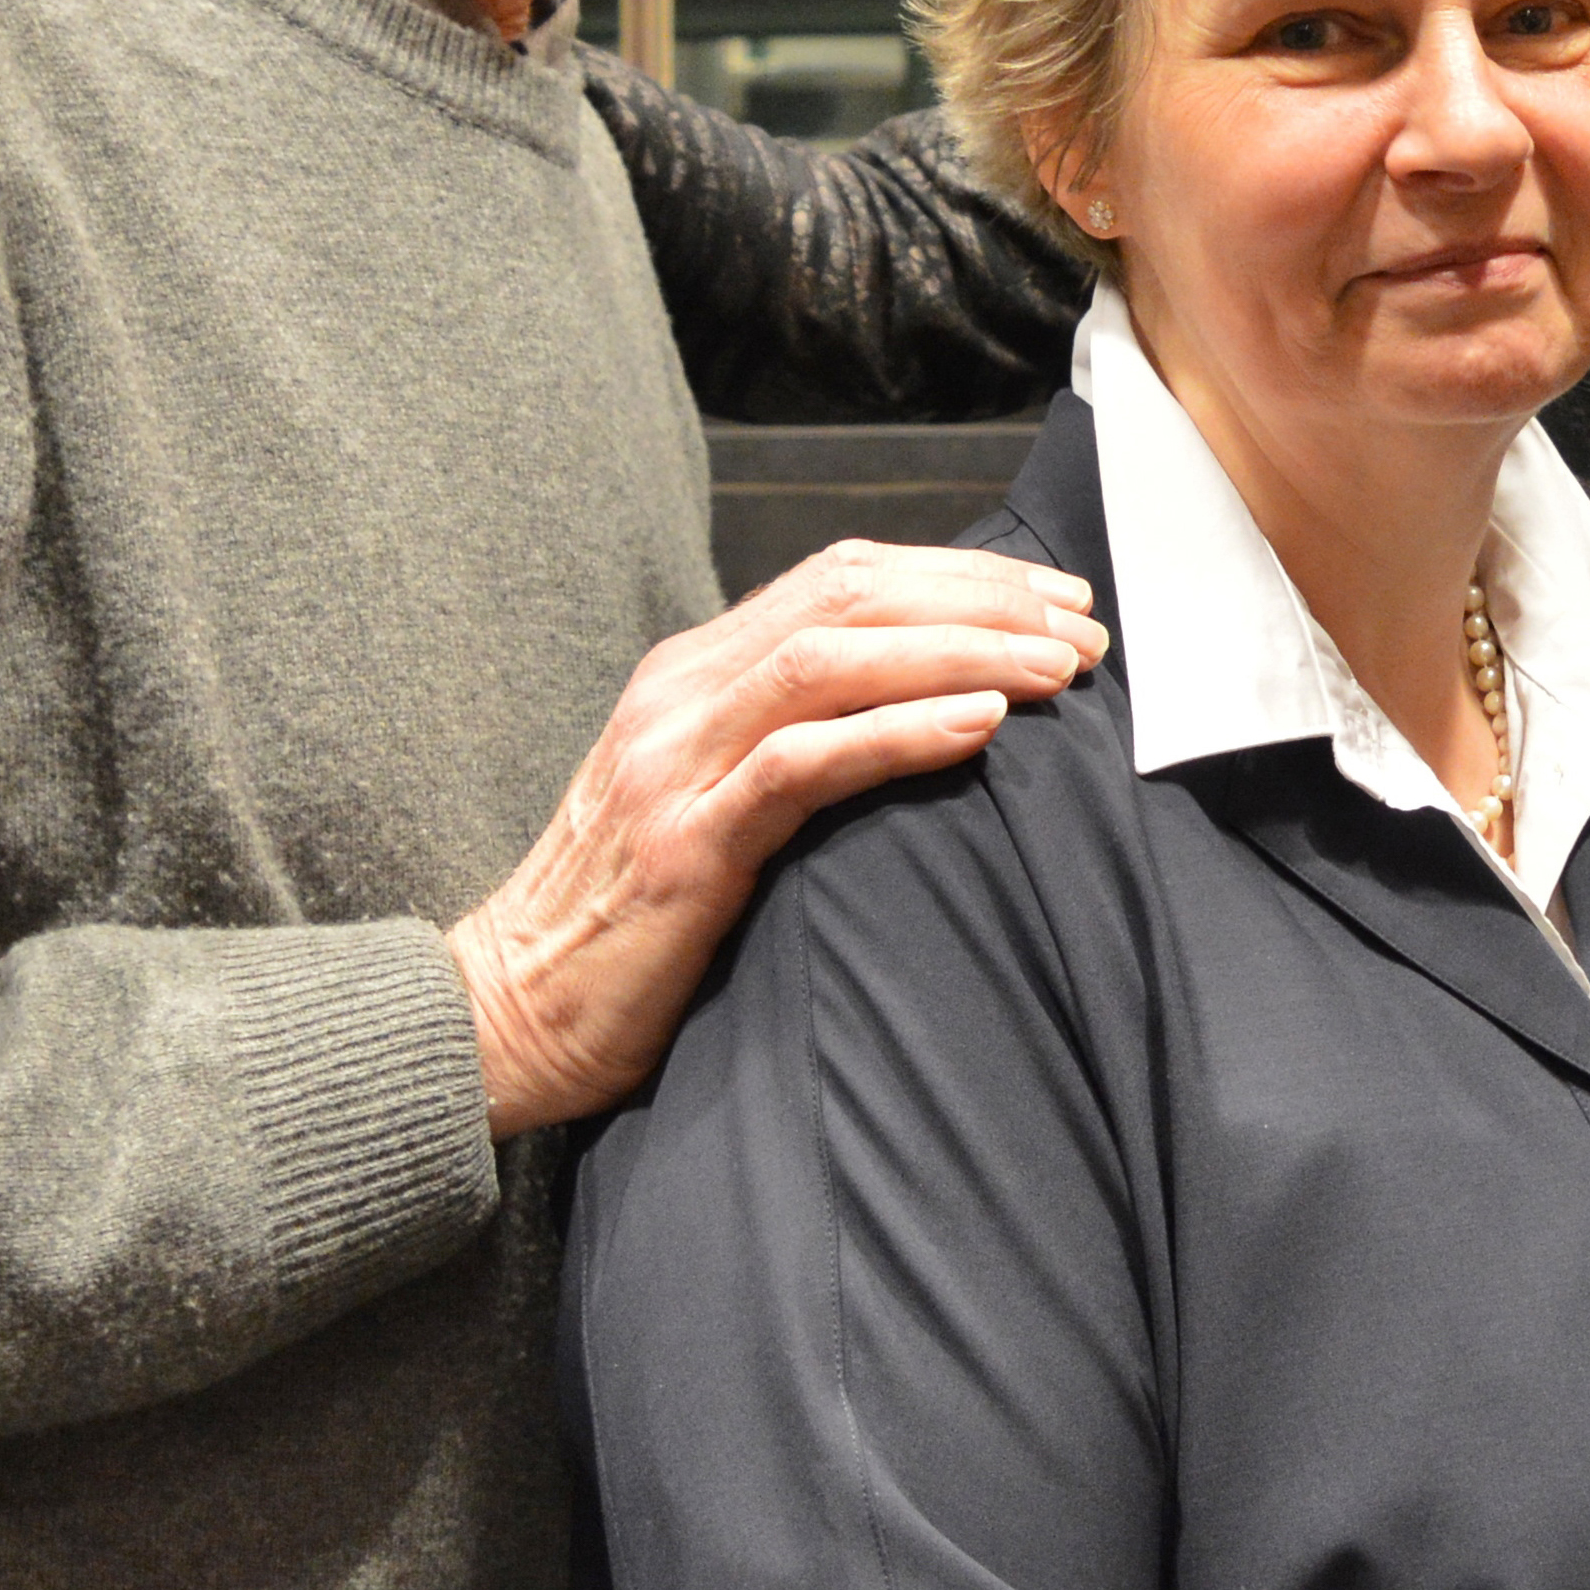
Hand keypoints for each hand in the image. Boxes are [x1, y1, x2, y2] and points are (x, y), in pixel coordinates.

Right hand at [447, 541, 1105, 1135]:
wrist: (507, 1012)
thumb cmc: (631, 922)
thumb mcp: (714, 803)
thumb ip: (793, 746)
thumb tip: (927, 715)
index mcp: (692, 675)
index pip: (839, 581)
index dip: (956, 578)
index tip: (1053, 604)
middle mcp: (681, 696)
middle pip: (848, 598)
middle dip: (978, 601)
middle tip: (1082, 630)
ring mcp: (677, 762)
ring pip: (831, 659)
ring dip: (960, 652)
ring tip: (1056, 670)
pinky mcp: (685, 842)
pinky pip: (804, 762)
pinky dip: (898, 731)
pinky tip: (976, 726)